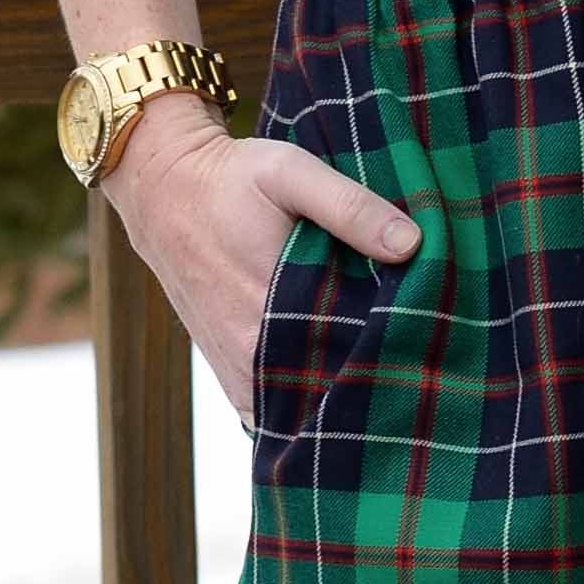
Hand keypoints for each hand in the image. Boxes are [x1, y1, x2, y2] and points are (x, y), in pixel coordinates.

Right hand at [99, 95, 420, 415]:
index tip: (422, 344)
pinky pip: (270, 409)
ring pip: (298, 408)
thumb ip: (351, 207)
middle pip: (328, 392)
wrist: (161, 191)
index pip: (349, 362)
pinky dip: (300, 404)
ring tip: (375, 371)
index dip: (389, 358)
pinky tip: (330, 382)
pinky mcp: (226, 370)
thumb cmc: (229, 181)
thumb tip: (411, 244)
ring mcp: (235, 370)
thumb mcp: (290, 173)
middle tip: (408, 360)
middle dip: (367, 382)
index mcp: (272, 312)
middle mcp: (250, 354)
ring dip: (333, 396)